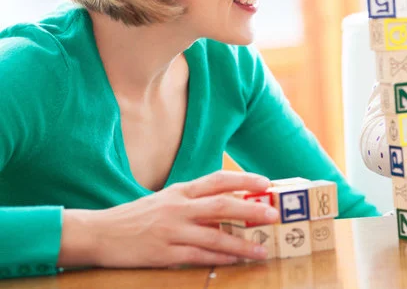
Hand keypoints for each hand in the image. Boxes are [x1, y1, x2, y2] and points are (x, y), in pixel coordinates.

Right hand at [58, 171, 279, 268]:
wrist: (99, 233)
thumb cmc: (136, 216)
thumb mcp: (166, 200)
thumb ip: (193, 201)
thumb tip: (228, 205)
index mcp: (180, 191)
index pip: (217, 179)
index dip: (243, 179)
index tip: (265, 182)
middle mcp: (178, 207)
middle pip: (221, 205)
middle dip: (251, 210)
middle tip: (274, 214)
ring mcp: (171, 231)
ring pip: (215, 236)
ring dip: (242, 244)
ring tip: (263, 249)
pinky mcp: (164, 253)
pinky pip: (198, 256)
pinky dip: (220, 259)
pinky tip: (236, 260)